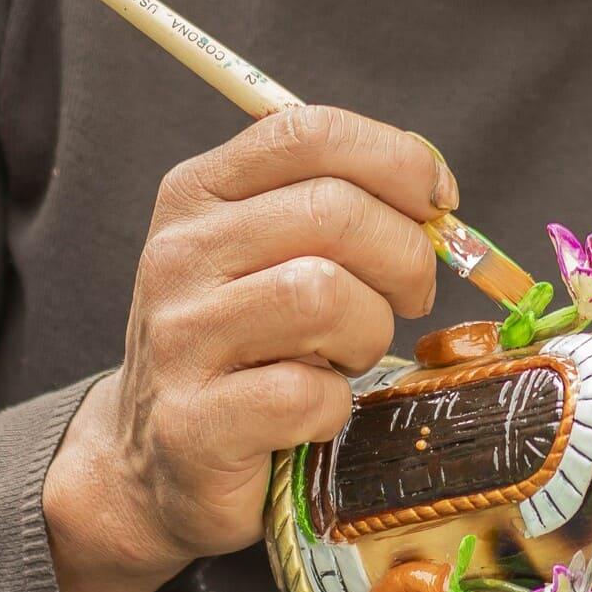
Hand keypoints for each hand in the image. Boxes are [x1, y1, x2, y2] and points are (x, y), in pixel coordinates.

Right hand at [44, 105, 449, 591]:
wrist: (154, 459)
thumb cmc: (246, 343)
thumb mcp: (273, 253)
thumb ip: (340, 204)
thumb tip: (436, 194)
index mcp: (200, 192)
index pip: (310, 132)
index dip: (397, 159)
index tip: (437, 205)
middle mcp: (179, 253)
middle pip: (333, 211)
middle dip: (404, 257)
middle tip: (408, 297)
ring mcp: (178, 337)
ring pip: (324, 297)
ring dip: (368, 334)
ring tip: (347, 356)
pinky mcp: (193, 423)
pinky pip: (306, 395)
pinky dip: (334, 407)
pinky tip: (312, 412)